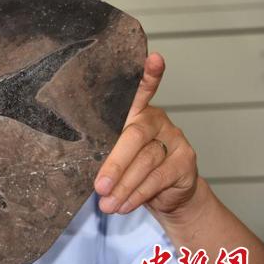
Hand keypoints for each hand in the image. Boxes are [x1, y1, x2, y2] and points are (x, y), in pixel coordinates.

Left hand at [94, 53, 199, 216]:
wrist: (167, 195)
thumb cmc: (131, 167)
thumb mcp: (115, 154)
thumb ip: (105, 152)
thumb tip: (78, 166)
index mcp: (136, 112)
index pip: (140, 91)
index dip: (147, 75)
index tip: (153, 59)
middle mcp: (156, 120)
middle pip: (134, 136)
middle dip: (114, 164)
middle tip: (99, 186)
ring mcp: (174, 139)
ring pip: (145, 162)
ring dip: (123, 186)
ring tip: (107, 204)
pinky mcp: (185, 161)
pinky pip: (157, 179)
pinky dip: (137, 195)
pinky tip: (124, 205)